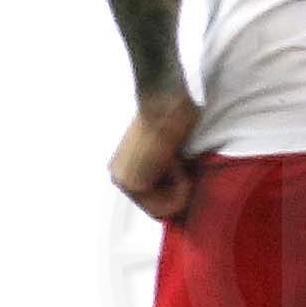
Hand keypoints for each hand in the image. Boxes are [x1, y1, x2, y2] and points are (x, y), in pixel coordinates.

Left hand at [111, 90, 200, 223]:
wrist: (165, 95)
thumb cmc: (173, 114)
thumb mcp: (171, 149)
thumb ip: (168, 171)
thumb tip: (186, 194)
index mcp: (125, 170)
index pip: (156, 203)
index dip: (178, 192)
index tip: (184, 165)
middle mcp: (119, 178)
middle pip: (159, 210)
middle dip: (179, 192)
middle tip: (181, 161)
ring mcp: (124, 183)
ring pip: (164, 210)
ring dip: (181, 187)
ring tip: (176, 157)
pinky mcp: (134, 185)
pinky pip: (166, 206)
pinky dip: (181, 186)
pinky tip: (174, 160)